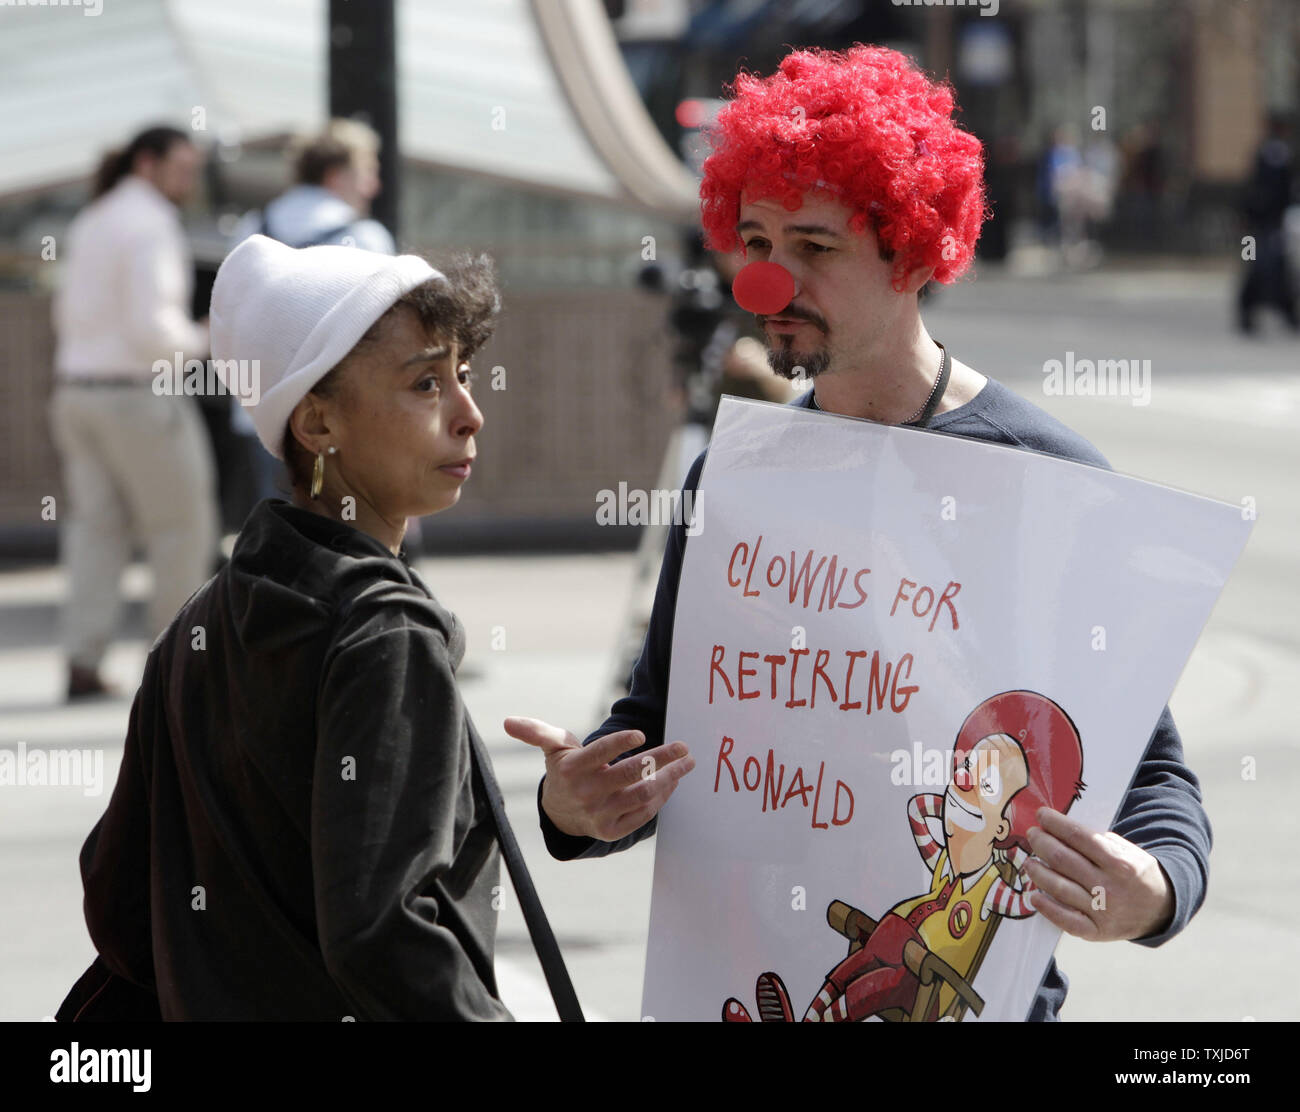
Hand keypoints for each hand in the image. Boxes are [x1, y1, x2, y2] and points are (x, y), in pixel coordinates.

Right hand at [503, 717, 694, 842]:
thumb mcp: (553, 748)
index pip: (599, 754)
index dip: (619, 743)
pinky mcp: (613, 830)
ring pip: (642, 794)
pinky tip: (673, 781)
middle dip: (661, 759)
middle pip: (630, 775)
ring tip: (686, 763)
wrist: (562, 814)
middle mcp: (587, 793)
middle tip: (683, 747)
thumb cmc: (565, 770)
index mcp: (573, 769)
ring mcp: (601, 814)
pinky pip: (643, 813)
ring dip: (668, 778)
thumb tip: (508, 721)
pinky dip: (661, 797)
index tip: (641, 733)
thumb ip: (537, 732)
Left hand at [1022, 807, 1174, 941]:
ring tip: (1029, 861)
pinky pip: (1065, 920)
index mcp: (1120, 862)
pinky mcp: (1096, 931)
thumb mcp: (1127, 851)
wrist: (1161, 910)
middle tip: (1032, 835)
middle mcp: (1110, 887)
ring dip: (1037, 871)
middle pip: (1063, 859)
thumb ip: (1098, 840)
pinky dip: (1047, 907)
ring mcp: (1102, 911)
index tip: (1042, 815)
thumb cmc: (1135, 874)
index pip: (1078, 836)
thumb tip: (1060, 828)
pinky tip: (1035, 895)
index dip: (1055, 823)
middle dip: (1041, 843)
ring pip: (1059, 887)